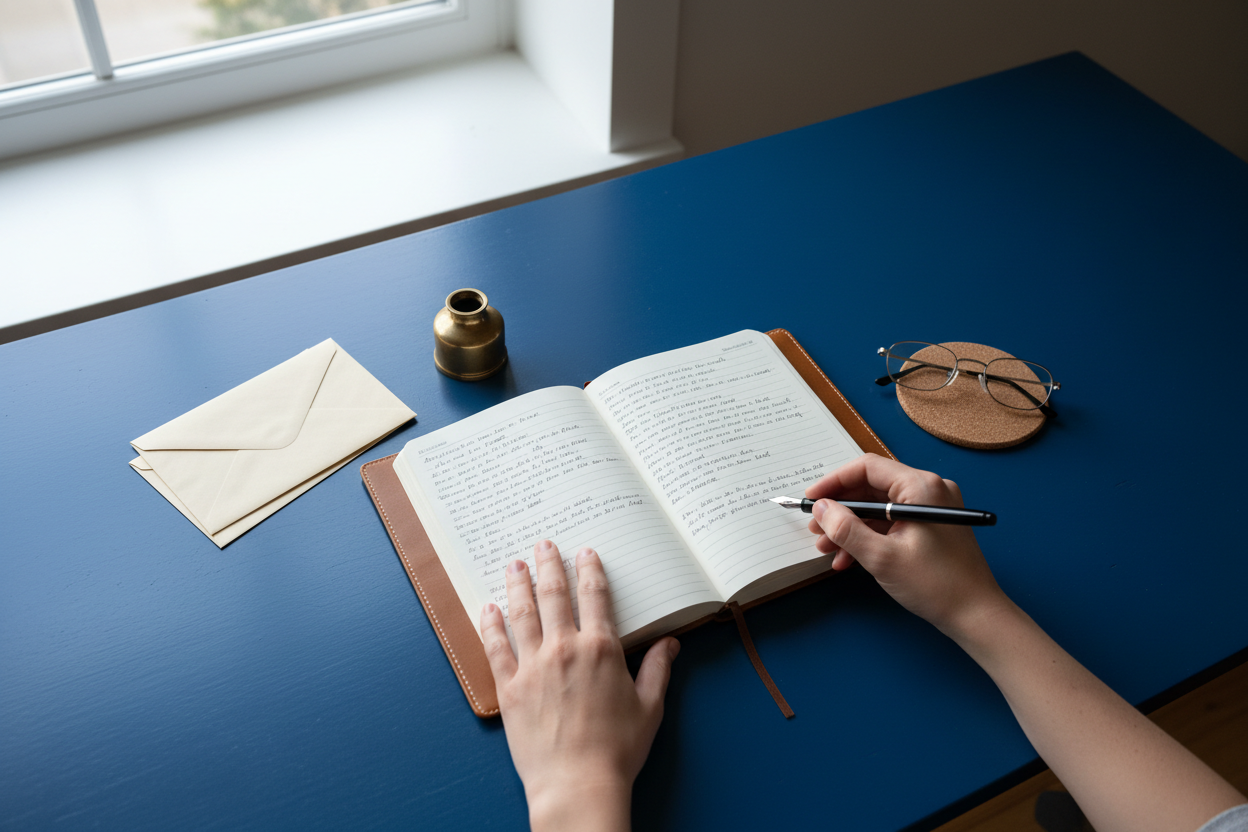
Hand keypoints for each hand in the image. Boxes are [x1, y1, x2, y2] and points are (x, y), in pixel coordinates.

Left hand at [481, 540, 679, 831]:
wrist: (577, 784)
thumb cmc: (617, 750)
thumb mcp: (650, 707)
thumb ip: (658, 669)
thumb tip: (671, 643)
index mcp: (601, 649)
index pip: (595, 596)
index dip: (589, 570)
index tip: (584, 552)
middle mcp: (565, 648)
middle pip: (554, 595)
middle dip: (549, 565)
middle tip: (543, 545)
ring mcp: (533, 666)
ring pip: (522, 613)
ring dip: (518, 584)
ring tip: (514, 564)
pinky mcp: (510, 687)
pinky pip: (496, 647)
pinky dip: (491, 624)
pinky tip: (487, 608)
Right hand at [805, 453, 1007, 639]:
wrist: (976, 615)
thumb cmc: (935, 585)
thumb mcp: (881, 557)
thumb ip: (846, 529)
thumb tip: (820, 508)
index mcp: (921, 487)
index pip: (867, 468)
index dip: (833, 483)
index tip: (810, 500)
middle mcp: (929, 490)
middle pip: (872, 487)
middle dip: (840, 509)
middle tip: (816, 528)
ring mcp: (932, 508)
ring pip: (879, 508)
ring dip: (851, 527)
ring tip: (828, 549)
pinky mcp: (932, 526)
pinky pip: (892, 522)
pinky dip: (870, 537)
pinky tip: (849, 559)